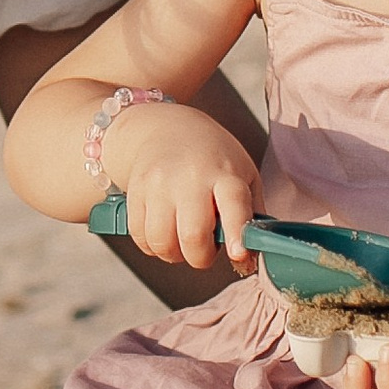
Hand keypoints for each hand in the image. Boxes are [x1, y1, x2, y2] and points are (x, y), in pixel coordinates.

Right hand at [101, 102, 260, 276]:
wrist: (167, 127)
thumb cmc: (213, 158)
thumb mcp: (244, 175)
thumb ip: (252, 217)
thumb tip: (248, 261)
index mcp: (225, 173)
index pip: (234, 204)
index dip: (237, 233)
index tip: (238, 254)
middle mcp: (191, 177)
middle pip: (192, 235)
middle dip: (201, 257)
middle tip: (205, 248)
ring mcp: (159, 183)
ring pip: (162, 242)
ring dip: (175, 254)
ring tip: (182, 240)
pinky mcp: (135, 191)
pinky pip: (140, 237)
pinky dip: (153, 246)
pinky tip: (164, 232)